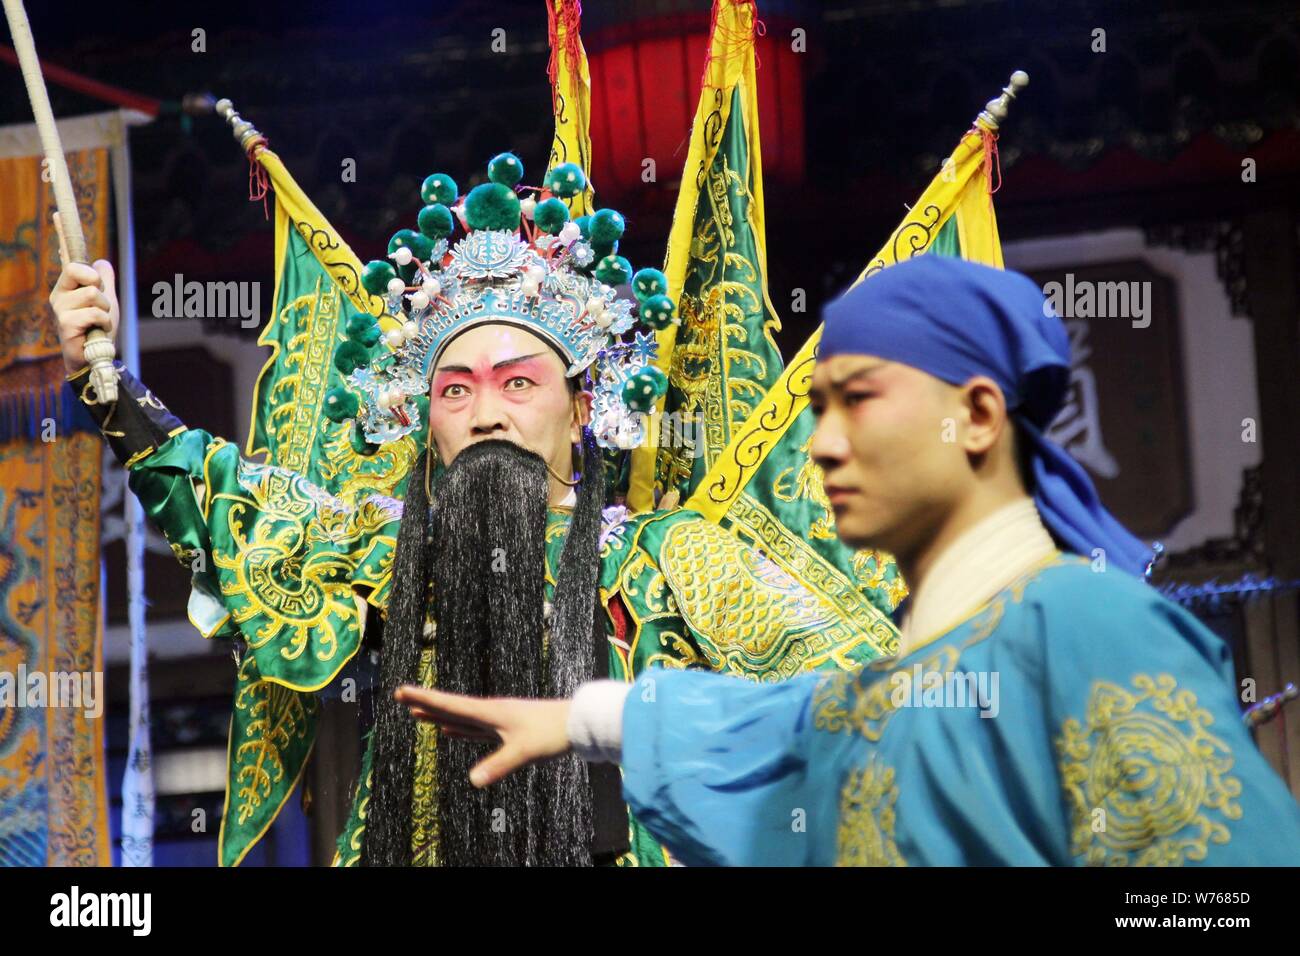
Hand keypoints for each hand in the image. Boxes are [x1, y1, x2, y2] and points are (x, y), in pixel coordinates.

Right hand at [47, 211, 118, 376]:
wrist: (95, 358)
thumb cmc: (99, 329)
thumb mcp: (107, 302)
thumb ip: (104, 283)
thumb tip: (102, 262)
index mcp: (69, 284)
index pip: (66, 255)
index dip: (62, 233)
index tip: (58, 212)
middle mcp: (60, 292)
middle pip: (80, 270)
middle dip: (97, 285)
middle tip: (99, 302)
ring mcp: (60, 307)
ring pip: (93, 294)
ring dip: (106, 310)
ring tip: (99, 323)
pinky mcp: (64, 322)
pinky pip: (95, 312)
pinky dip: (104, 322)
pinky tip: (97, 331)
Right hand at [395, 686, 571, 786]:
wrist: (577, 723)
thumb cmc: (552, 733)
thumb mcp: (524, 751)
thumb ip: (499, 765)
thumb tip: (473, 781)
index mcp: (491, 712)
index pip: (451, 705)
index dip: (425, 699)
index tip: (402, 690)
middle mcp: (491, 713)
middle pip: (451, 708)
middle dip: (426, 703)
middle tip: (401, 696)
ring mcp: (498, 720)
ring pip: (461, 718)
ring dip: (439, 715)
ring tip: (418, 712)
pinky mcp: (506, 729)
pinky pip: (474, 729)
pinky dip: (459, 728)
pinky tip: (450, 729)